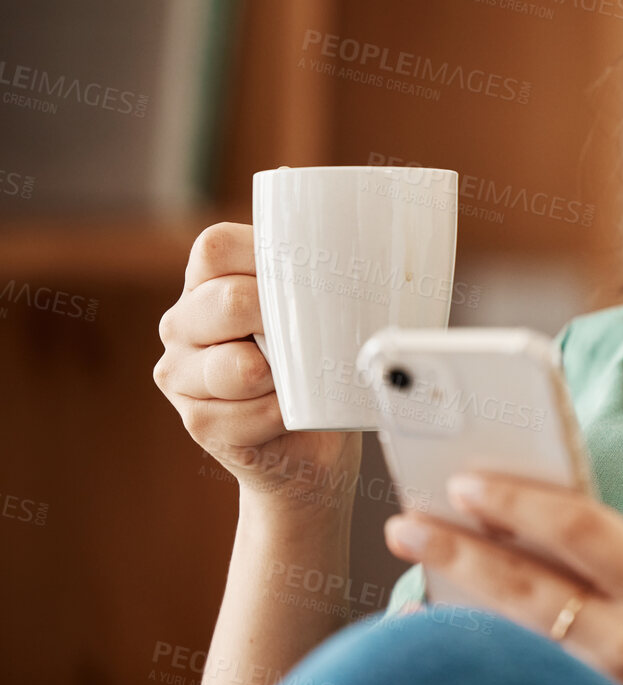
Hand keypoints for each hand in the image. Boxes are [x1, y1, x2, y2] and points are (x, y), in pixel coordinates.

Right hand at [154, 223, 360, 515]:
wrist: (314, 437)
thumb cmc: (318, 359)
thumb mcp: (317, 308)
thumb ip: (319, 277)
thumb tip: (378, 254)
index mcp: (207, 281)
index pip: (218, 247)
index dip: (267, 259)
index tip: (309, 280)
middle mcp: (183, 322)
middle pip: (228, 301)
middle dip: (283, 319)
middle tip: (316, 336)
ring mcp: (181, 374)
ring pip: (234, 366)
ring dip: (283, 376)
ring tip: (301, 380)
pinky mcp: (198, 422)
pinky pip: (244, 416)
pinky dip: (281, 415)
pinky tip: (291, 412)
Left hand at [384, 473, 622, 684]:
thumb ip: (622, 549)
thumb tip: (545, 518)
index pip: (577, 526)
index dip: (515, 500)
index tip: (465, 481)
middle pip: (523, 584)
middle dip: (456, 549)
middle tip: (406, 522)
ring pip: (507, 637)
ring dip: (454, 598)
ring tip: (413, 570)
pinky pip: (516, 676)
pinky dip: (476, 651)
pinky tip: (438, 637)